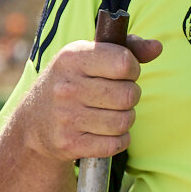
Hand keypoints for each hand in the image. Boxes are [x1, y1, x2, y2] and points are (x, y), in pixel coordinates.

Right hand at [16, 35, 162, 162]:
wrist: (34, 122)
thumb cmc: (73, 82)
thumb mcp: (90, 56)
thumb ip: (127, 48)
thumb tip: (157, 47)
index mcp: (72, 58)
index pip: (123, 62)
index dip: (132, 68)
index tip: (124, 72)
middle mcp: (67, 87)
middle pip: (128, 95)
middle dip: (131, 95)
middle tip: (117, 95)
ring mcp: (66, 117)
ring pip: (124, 121)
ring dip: (125, 118)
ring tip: (111, 112)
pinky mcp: (69, 144)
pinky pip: (116, 144)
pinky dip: (119, 139)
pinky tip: (107, 131)